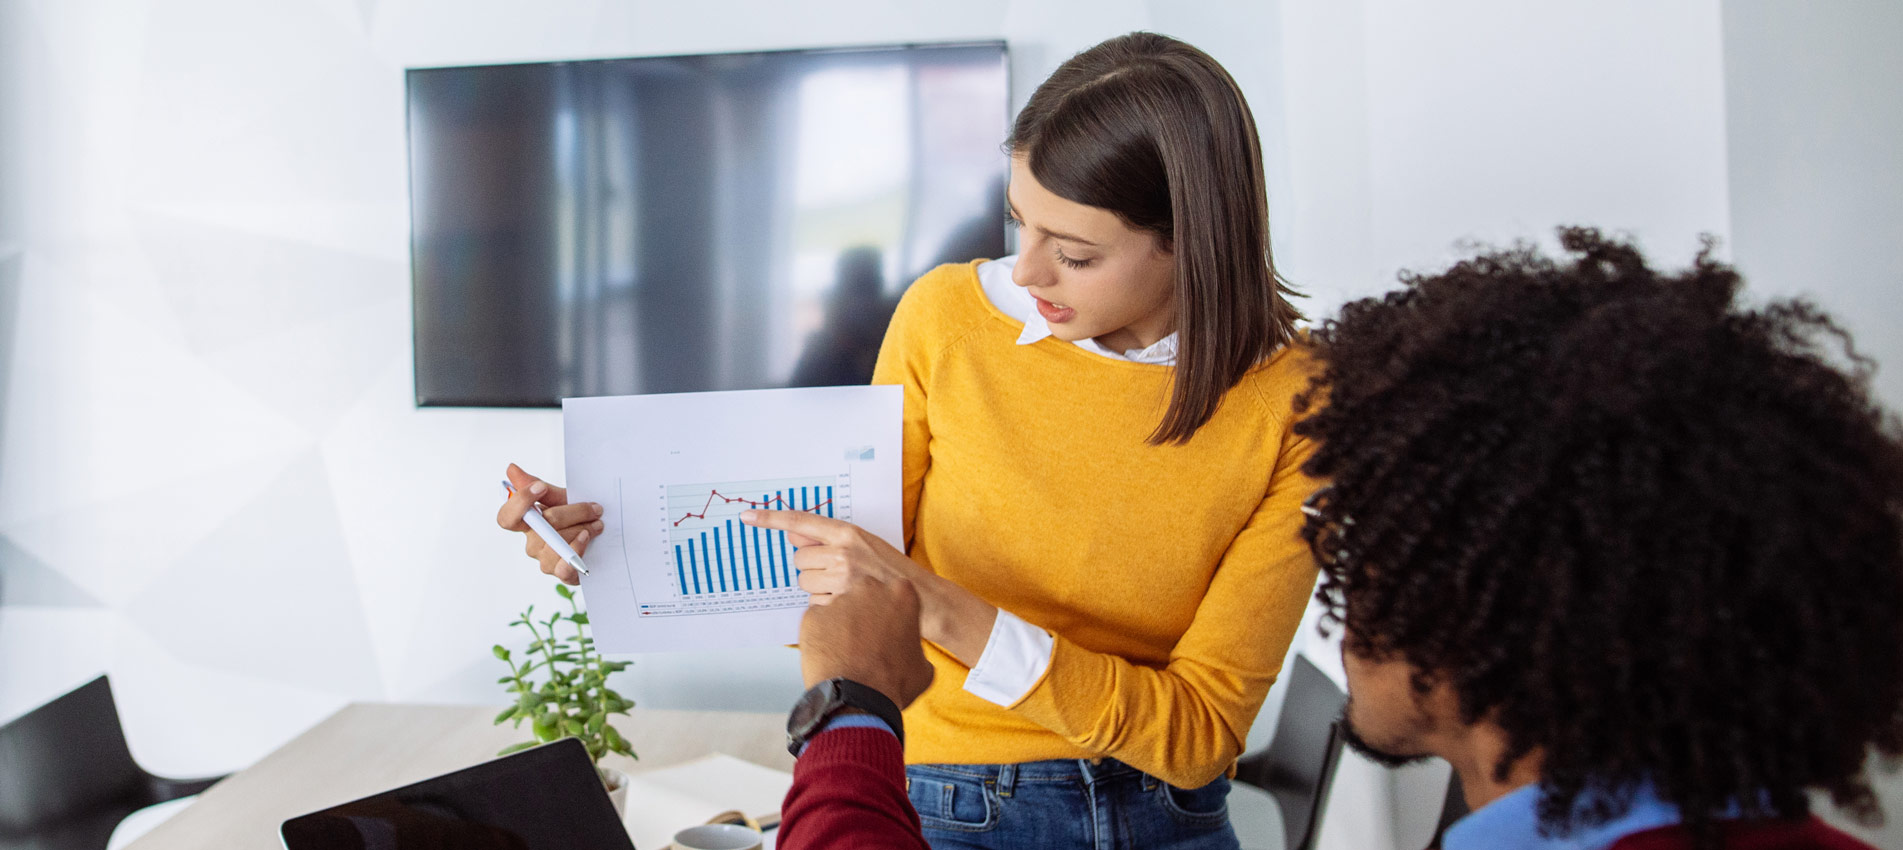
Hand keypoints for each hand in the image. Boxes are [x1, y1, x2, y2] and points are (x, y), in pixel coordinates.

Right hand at [497, 463, 603, 584]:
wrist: (604, 541)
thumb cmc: (578, 520)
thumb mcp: (562, 498)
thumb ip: (537, 485)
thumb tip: (511, 468)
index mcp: (528, 524)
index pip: (507, 518)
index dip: (519, 503)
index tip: (540, 488)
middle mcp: (533, 543)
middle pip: (544, 526)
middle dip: (573, 512)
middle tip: (595, 508)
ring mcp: (546, 560)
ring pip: (557, 543)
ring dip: (582, 529)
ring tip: (597, 524)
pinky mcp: (563, 574)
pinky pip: (563, 566)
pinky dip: (576, 550)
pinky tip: (586, 539)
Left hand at [739, 509, 928, 604]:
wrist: (928, 602)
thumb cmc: (896, 575)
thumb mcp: (866, 546)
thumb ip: (830, 540)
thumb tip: (794, 534)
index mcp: (849, 533)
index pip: (801, 522)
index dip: (771, 519)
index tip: (747, 517)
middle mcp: (843, 552)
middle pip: (800, 559)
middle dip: (813, 569)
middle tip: (839, 576)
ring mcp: (842, 578)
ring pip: (805, 584)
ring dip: (819, 590)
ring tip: (847, 593)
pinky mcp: (842, 604)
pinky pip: (816, 606)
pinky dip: (827, 609)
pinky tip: (850, 610)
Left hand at [796, 569, 934, 709]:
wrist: (858, 701)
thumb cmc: (892, 684)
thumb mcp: (923, 666)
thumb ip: (915, 647)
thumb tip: (909, 651)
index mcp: (901, 594)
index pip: (896, 594)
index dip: (891, 614)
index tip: (888, 628)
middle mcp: (869, 589)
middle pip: (865, 594)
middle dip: (865, 612)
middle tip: (865, 640)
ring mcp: (839, 601)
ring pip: (839, 607)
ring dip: (842, 624)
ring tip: (845, 652)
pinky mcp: (813, 616)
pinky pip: (817, 621)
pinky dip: (820, 634)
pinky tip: (829, 655)